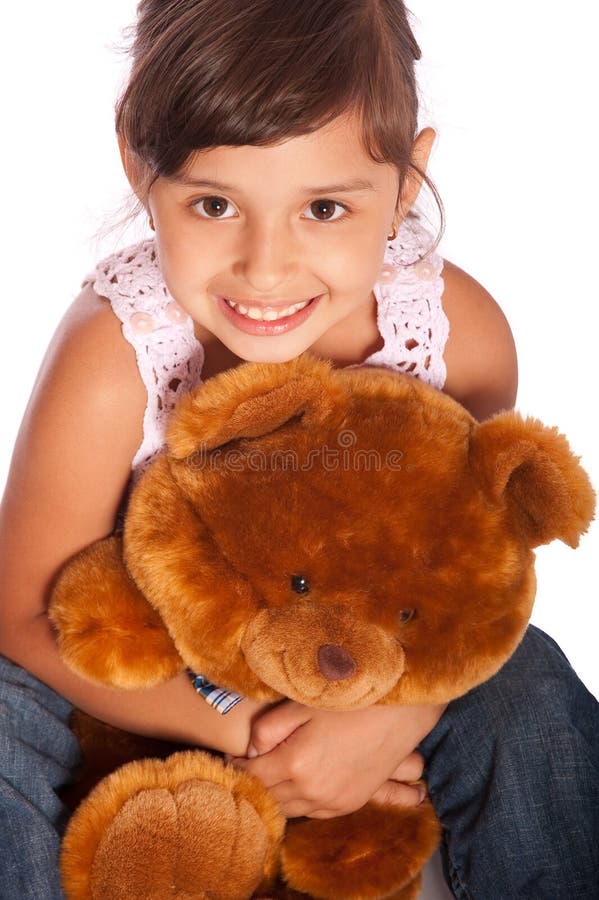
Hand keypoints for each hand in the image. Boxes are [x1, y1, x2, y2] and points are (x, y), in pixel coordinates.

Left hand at [230, 700, 444, 818]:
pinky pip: (313, 812)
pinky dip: (298, 801)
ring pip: (289, 809)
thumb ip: (269, 728)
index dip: (236, 764)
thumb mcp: (304, 704)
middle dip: (252, 781)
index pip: (252, 773)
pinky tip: (296, 783)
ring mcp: (333, 802)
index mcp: (296, 764)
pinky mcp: (350, 803)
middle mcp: (312, 791)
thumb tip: (250, 748)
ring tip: (267, 773)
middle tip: (244, 765)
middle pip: (268, 796)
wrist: (401, 713)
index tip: (228, 754)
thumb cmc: (351, 700)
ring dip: (275, 794)